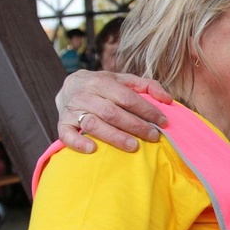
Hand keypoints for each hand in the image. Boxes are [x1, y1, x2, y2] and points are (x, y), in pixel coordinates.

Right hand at [56, 70, 173, 153]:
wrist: (70, 86)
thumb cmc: (104, 86)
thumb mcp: (124, 80)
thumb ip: (148, 86)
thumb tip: (167, 99)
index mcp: (102, 82)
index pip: (127, 97)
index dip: (146, 110)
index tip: (162, 122)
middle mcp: (86, 94)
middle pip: (112, 112)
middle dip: (135, 126)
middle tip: (153, 136)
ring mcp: (72, 110)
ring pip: (93, 124)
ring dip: (114, 136)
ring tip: (133, 146)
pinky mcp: (61, 123)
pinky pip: (66, 134)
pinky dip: (78, 142)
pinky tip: (93, 149)